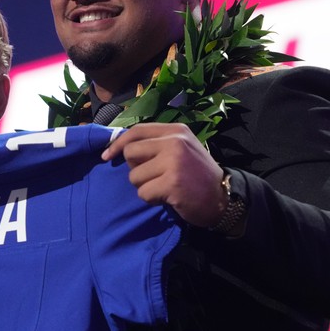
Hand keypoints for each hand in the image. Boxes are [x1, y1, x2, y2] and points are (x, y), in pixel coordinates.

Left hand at [101, 123, 224, 227]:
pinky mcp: (172, 182)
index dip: (117, 144)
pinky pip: (143, 192)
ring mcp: (174, 161)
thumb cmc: (196, 175)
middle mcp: (174, 142)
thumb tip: (119, 147)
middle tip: (154, 176)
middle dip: (135, 169)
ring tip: (164, 187)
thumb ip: (156, 145)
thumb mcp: (180, 150)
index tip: (106, 156)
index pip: (136, 131)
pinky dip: (151, 199)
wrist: (223, 198)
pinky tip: (168, 197)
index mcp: (175, 131)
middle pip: (130, 152)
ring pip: (134, 175)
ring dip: (144, 186)